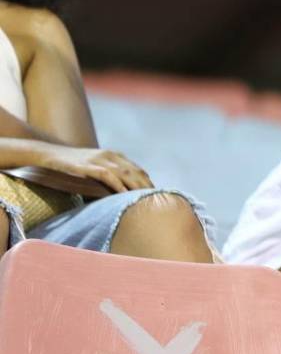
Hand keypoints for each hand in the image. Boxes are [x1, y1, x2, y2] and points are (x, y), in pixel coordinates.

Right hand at [31, 143, 151, 193]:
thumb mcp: (94, 167)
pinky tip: (124, 194)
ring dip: (137, 186)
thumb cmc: (72, 164)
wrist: (50, 154)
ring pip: (125, 173)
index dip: (147, 181)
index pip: (137, 169)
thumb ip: (108, 175)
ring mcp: (99, 160)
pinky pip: (108, 176)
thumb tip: (119, 191)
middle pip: (135, 171)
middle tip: (156, 199)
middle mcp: (110, 156)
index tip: (156, 193)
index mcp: (114, 155)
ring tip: (145, 198)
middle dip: (146, 185)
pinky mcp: (88, 166)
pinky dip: (118, 185)